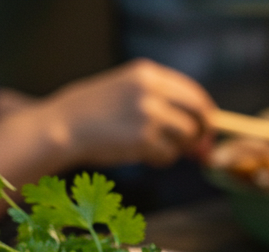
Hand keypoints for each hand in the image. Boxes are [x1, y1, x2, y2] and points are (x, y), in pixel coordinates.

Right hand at [37, 59, 215, 167]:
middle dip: (201, 132)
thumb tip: (198, 127)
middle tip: (198, 146)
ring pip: (186, 136)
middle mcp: (151, 90)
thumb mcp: (126, 90)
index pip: (192, 92)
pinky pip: (168, 155)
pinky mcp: (143, 140)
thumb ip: (160, 100)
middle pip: (198, 113)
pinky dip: (161, 159)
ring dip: (177, 148)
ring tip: (154, 148)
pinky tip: (143, 155)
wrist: (63, 125)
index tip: (206, 125)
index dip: (203, 112)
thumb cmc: (93, 112)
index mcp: (147, 73)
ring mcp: (148, 115)